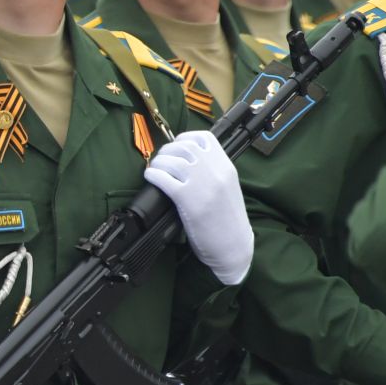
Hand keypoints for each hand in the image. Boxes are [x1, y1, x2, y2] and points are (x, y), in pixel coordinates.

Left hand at [144, 130, 251, 284]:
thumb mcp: (227, 188)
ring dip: (158, 163)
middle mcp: (214, 171)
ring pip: (172, 160)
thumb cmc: (228, 220)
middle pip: (184, 146)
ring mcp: (201, 185)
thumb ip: (212, 172)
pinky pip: (164, 179)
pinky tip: (151, 178)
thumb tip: (187, 160)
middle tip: (162, 160)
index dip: (185, 138)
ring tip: (155, 170)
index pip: (203, 138)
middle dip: (167, 150)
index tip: (176, 146)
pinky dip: (153, 175)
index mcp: (226, 167)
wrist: (234, 246)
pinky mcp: (188, 200)